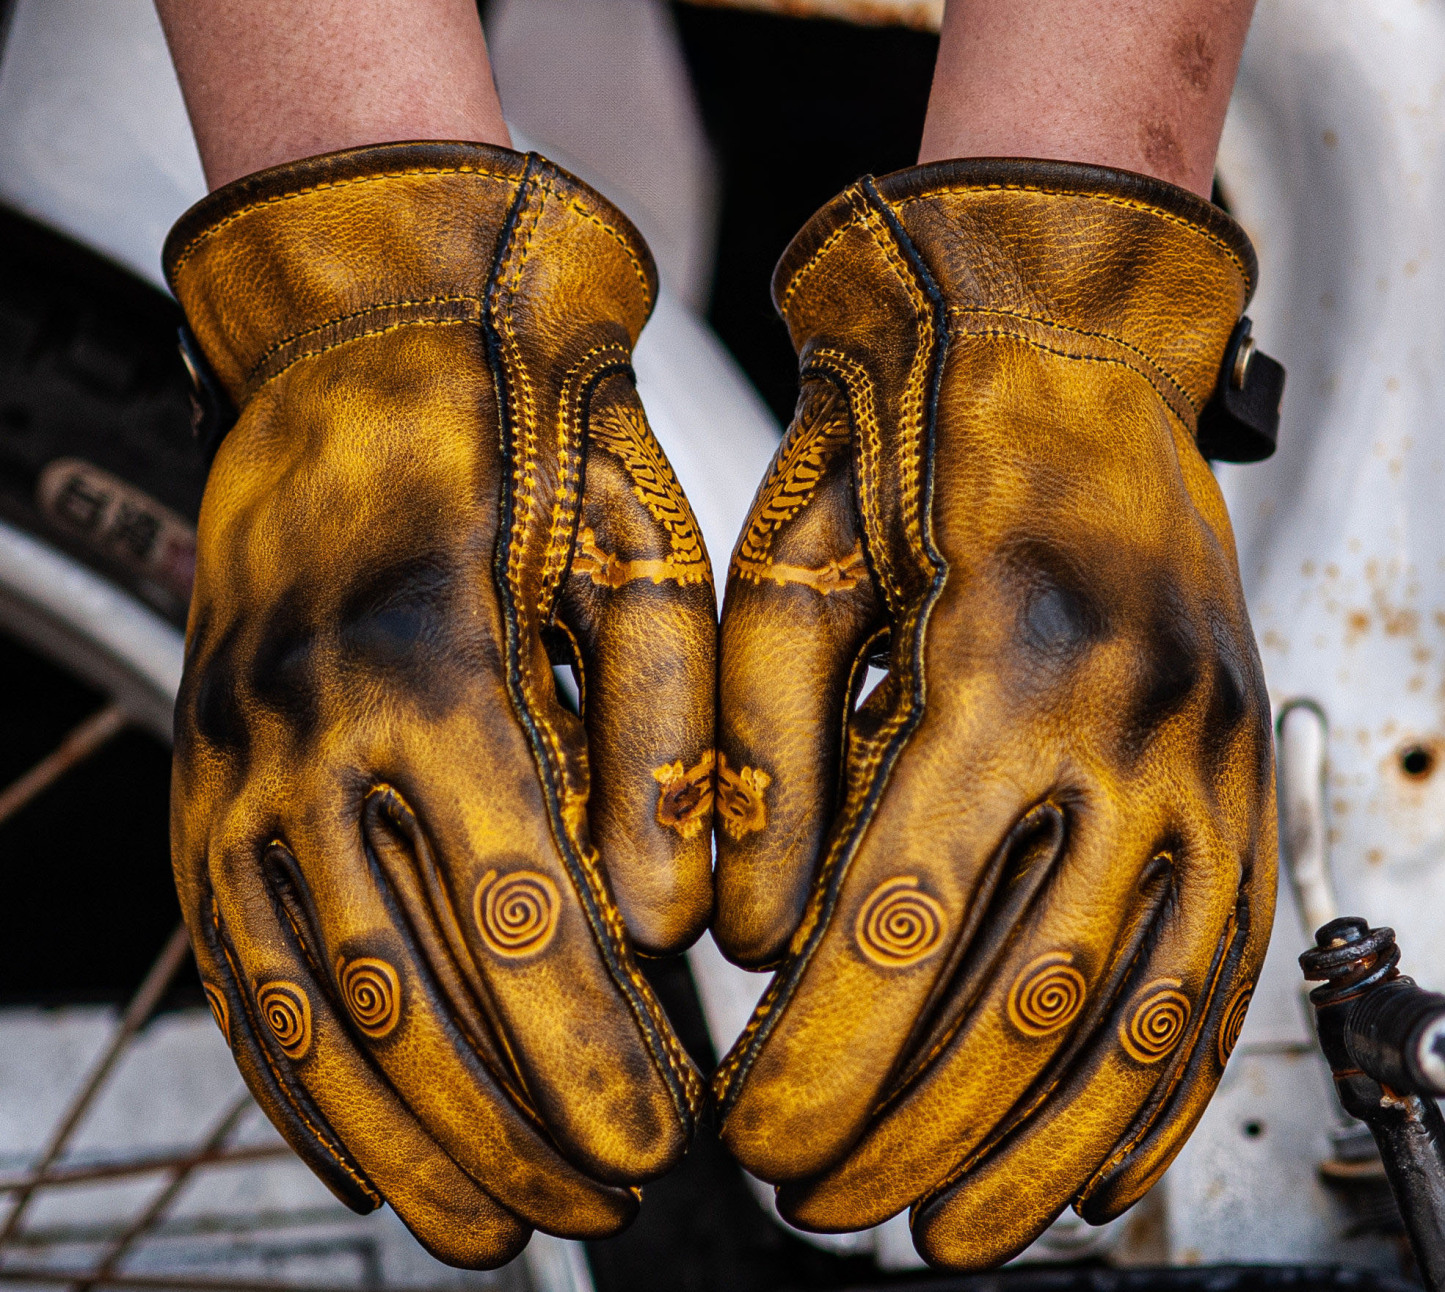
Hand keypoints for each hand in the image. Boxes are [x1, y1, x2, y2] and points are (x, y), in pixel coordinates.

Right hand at [167, 143, 714, 1266]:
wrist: (367, 334)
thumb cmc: (525, 433)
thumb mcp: (637, 553)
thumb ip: (668, 744)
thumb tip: (678, 928)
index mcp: (435, 668)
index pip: (520, 914)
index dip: (591, 1050)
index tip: (660, 1143)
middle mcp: (309, 728)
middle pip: (405, 988)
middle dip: (510, 1125)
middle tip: (598, 1208)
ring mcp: (235, 756)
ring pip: (302, 1003)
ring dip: (400, 1138)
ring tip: (490, 1226)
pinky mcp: (205, 772)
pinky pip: (230, 958)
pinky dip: (292, 1077)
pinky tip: (358, 1149)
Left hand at [711, 160, 1275, 1268]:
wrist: (1060, 336)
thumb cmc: (911, 438)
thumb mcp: (795, 570)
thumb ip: (762, 759)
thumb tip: (747, 940)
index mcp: (1008, 658)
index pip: (908, 917)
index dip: (825, 1054)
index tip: (754, 1139)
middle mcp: (1136, 718)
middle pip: (1030, 993)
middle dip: (913, 1130)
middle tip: (821, 1206)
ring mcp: (1210, 752)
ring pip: (1141, 1012)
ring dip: (1040, 1151)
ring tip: (952, 1236)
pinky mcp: (1239, 774)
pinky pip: (1222, 965)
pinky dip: (1160, 1088)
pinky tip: (1098, 1166)